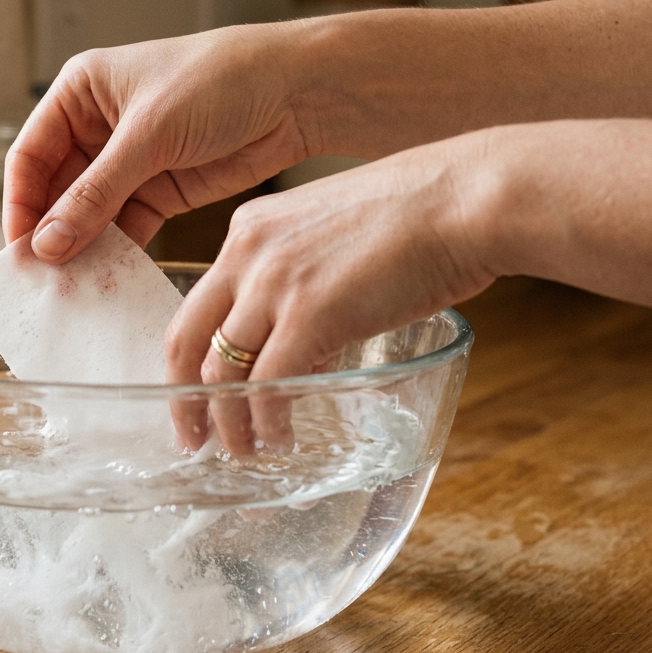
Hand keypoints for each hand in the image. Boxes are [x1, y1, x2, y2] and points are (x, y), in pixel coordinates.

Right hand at [3, 24, 316, 261]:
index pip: (31, 155)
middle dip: (51, 234)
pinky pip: (125, 229)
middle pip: (56, 191)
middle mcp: (98, 127)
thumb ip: (97, 193)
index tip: (22, 249)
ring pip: (89, 216)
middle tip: (44, 280)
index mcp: (80, 92)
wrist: (295, 93)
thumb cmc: (220, 81)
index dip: (21, 203)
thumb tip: (48, 243)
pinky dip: (116, 254)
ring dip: (82, 250)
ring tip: (73, 288)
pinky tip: (108, 280)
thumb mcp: (150, 135)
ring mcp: (129, 162)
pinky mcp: (161, 191)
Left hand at [165, 131, 499, 455]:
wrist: (468, 197)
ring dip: (227, 424)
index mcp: (250, 230)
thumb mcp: (335, 238)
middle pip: (186, 340)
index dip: (190, 360)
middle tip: (194, 440)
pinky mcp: (309, 314)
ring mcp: (274, 283)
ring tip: (244, 454)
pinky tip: (282, 439)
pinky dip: (268, 423)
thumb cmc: (425, 214)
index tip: (195, 395)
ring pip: (219, 371)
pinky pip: (267, 386)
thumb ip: (306, 286)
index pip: (198, 305)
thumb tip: (306, 349)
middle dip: (183, 400)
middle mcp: (248, 253)